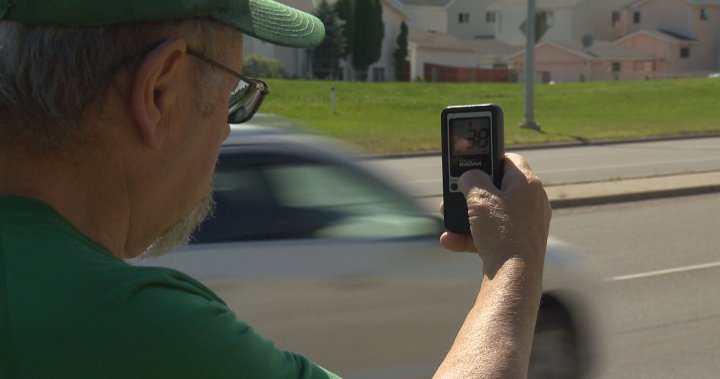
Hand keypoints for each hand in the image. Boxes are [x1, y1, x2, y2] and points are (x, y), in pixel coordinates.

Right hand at [440, 153, 550, 270]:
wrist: (514, 276)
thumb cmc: (502, 232)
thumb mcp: (479, 197)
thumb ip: (470, 178)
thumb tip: (468, 177)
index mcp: (528, 183)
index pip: (509, 159)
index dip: (488, 158)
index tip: (471, 164)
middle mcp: (532, 202)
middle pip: (497, 188)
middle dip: (471, 193)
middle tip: (455, 193)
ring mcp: (527, 224)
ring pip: (492, 213)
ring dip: (467, 216)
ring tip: (449, 219)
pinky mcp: (519, 243)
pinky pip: (493, 234)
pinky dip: (473, 236)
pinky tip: (452, 240)